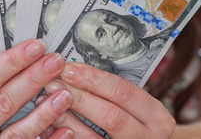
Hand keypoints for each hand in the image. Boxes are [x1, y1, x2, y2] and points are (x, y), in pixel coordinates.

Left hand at [42, 62, 174, 137]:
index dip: (94, 79)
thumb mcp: (135, 106)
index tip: (69, 68)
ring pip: (91, 138)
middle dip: (79, 97)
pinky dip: (61, 136)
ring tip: (45, 101)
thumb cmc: (133, 120)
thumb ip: (112, 91)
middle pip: (110, 116)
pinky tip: (47, 124)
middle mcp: (147, 138)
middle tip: (53, 83)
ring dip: (65, 118)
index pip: (124, 92)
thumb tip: (74, 68)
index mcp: (156, 117)